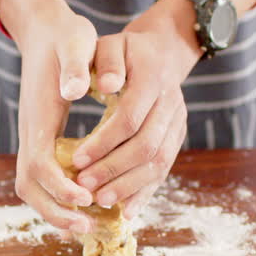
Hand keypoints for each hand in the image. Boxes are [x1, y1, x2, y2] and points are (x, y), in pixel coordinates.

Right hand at [0, 0, 97, 232]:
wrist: (45, 30)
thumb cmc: (65, 37)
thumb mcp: (74, 43)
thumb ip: (74, 65)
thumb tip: (74, 88)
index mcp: (38, 115)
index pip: (38, 163)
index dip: (59, 187)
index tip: (85, 198)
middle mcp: (29, 132)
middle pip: (29, 186)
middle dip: (55, 211)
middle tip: (87, 227)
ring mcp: (32, 138)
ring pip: (33, 186)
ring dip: (56, 210)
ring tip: (88, 225)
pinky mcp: (41, 140)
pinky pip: (44, 178)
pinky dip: (60, 197)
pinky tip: (85, 204)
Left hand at [70, 0, 200, 217]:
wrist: (159, 51)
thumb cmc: (123, 50)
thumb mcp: (110, 44)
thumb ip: (106, 61)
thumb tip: (106, 84)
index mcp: (153, 78)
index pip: (130, 118)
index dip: (104, 142)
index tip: (77, 159)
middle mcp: (172, 103)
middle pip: (147, 146)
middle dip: (114, 169)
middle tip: (84, 186)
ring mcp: (178, 122)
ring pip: (159, 162)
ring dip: (129, 186)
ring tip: (100, 201)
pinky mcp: (177, 137)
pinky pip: (165, 169)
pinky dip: (146, 192)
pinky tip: (126, 210)